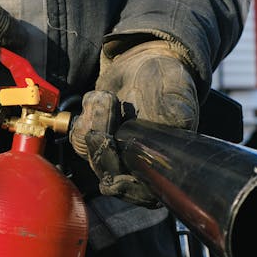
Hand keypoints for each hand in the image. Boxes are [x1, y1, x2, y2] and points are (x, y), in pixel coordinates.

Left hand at [70, 40, 198, 206]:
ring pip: (91, 156)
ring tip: (109, 97)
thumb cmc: (166, 79)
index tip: (116, 166)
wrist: (145, 62)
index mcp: (163, 166)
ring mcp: (113, 155)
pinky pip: (79, 138)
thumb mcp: (177, 90)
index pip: (141, 194)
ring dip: (95, 123)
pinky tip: (101, 98)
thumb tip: (174, 122)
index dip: (126, 185)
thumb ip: (177, 110)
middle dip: (104, 146)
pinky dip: (86, 115)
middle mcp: (136, 166)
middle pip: (110, 177)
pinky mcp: (94, 141)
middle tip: (108, 107)